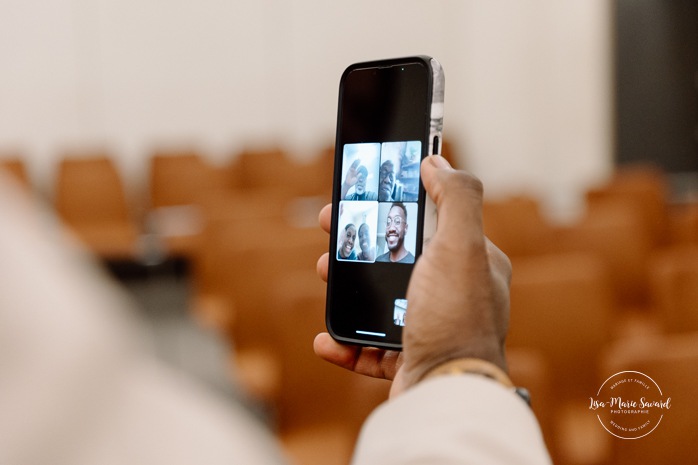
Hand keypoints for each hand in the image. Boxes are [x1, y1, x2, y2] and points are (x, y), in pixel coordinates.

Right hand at [315, 155, 511, 396]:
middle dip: (360, 245)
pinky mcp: (409, 360)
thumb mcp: (462, 245)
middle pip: (397, 259)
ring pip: (379, 301)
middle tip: (330, 233)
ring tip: (325, 275)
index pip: (429, 222)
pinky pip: (370, 348)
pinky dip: (345, 343)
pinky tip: (326, 338)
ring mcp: (430, 328)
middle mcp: (453, 294)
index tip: (363, 196)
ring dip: (346, 289)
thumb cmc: (455, 317)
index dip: (394, 205)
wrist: (447, 392)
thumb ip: (456, 197)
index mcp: (470, 263)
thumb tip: (437, 161)